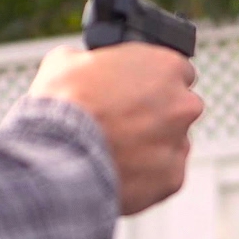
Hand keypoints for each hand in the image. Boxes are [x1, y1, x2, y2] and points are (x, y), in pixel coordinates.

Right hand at [29, 43, 202, 214]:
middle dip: (158, 115)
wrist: (56, 152)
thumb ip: (90, 60)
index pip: (177, 71)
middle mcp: (182, 104)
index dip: (153, 82)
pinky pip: (165, 175)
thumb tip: (82, 65)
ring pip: (174, 143)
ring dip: (153, 146)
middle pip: (180, 108)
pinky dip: (147, 176)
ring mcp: (179, 142)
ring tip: (116, 152)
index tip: (136, 93)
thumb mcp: (67, 61)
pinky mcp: (172, 178)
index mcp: (166, 66)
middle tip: (125, 124)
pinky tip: (119, 171)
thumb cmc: (62, 102)